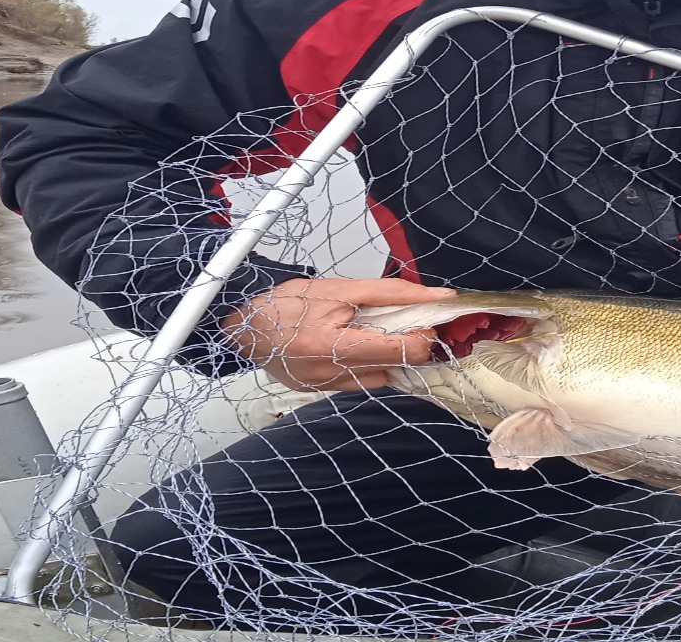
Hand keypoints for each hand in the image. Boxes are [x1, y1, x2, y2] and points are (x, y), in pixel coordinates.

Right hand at [221, 277, 456, 391]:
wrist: (242, 328)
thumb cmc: (286, 303)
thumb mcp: (339, 288)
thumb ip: (391, 293)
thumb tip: (438, 297)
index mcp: (331, 346)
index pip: (402, 350)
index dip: (423, 333)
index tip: (426, 317)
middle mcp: (329, 376)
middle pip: (398, 365)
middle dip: (409, 341)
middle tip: (401, 320)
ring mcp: (326, 388)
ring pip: (384, 376)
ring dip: (389, 353)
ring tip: (370, 331)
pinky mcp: (322, 392)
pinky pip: (363, 381)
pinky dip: (369, 363)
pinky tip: (354, 345)